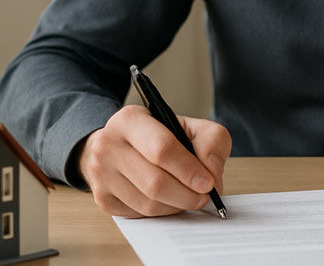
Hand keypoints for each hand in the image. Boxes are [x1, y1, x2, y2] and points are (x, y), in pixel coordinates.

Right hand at [78, 104, 231, 217]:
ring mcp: (101, 174)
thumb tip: (212, 172)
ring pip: (147, 203)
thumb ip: (211, 141)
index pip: (162, 149)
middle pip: (154, 182)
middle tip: (206, 196)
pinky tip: (172, 201)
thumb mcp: (189, 125)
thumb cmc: (160, 135)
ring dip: (177, 206)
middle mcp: (108, 146)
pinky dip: (163, 212)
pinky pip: (139, 215)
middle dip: (187, 194)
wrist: (122, 144)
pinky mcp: (102, 198)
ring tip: (192, 198)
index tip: (209, 182)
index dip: (189, 169)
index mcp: (130, 120)